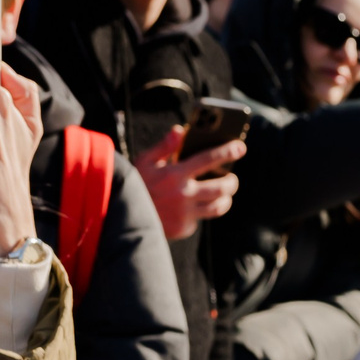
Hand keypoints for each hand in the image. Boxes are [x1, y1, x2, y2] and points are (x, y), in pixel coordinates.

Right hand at [134, 124, 243, 240]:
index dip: (228, 151)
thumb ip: (164, 146)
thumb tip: (180, 130)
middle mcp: (183, 194)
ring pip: (218, 207)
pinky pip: (199, 220)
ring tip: (223, 195)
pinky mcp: (182, 228)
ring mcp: (184, 213)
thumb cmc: (134, 184)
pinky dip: (198, 214)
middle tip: (231, 179)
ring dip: (225, 199)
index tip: (240, 147)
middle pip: (222, 187)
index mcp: (174, 173)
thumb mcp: (143, 161)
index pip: (209, 158)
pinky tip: (192, 209)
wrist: (119, 217)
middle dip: (232, 182)